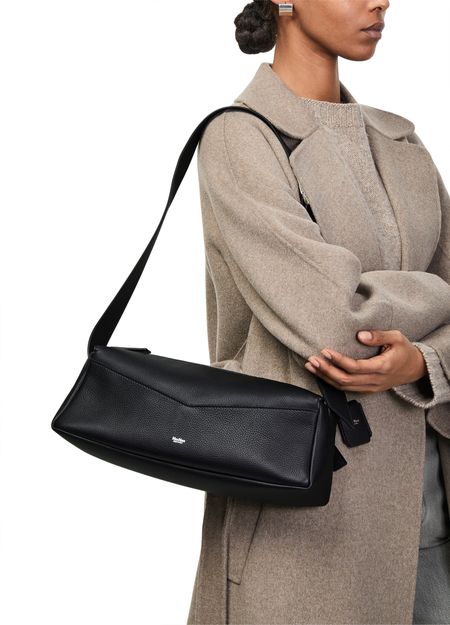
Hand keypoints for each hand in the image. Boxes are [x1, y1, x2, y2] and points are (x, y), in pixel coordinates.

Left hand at [304, 330, 426, 392]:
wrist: (416, 369)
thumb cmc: (405, 351)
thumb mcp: (397, 338)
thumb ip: (379, 336)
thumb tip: (360, 335)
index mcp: (382, 367)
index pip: (355, 367)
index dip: (338, 360)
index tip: (325, 351)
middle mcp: (375, 381)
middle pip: (346, 380)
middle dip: (326, 371)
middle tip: (312, 360)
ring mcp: (371, 388)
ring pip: (344, 387)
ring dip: (325, 378)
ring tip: (311, 367)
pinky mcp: (368, 389)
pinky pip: (347, 389)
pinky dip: (332, 382)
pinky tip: (321, 374)